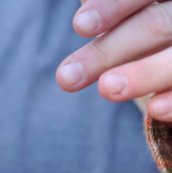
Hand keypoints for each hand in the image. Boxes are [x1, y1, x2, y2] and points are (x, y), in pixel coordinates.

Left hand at [56, 0, 171, 121]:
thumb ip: (116, 13)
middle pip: (156, 25)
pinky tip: (154, 110)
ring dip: (144, 73)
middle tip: (66, 78)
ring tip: (107, 89)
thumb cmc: (153, 36)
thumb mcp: (137, 20)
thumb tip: (84, 11)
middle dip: (108, 52)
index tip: (80, 26)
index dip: (113, 7)